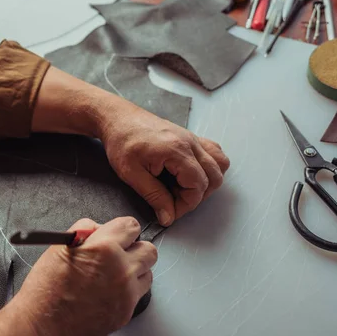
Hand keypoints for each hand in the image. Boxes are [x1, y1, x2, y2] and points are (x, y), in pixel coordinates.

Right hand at [13, 217, 156, 335]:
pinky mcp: (127, 311)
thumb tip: (100, 227)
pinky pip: (138, 293)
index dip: (123, 229)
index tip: (119, 233)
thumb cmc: (47, 287)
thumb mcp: (60, 246)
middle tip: (120, 252)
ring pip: (147, 272)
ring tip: (114, 273)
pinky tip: (109, 289)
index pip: (131, 226)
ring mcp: (126, 292)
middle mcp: (120, 269)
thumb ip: (85, 229)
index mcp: (104, 248)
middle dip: (135, 248)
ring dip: (135, 269)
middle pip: (148, 249)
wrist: (43, 322)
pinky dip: (128, 289)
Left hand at [99, 99, 229, 225]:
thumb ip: (153, 196)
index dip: (186, 204)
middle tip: (173, 199)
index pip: (198, 186)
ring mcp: (192, 138)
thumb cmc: (121, 141)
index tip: (169, 211)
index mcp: (177, 151)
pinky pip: (213, 152)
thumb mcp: (131, 173)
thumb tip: (168, 217)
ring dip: (206, 181)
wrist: (117, 118)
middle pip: (214, 177)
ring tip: (181, 187)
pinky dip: (207, 167)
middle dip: (196, 195)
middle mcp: (190, 142)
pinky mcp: (189, 137)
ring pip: (219, 164)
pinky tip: (186, 173)